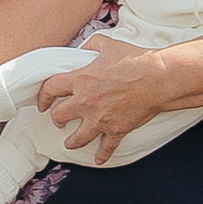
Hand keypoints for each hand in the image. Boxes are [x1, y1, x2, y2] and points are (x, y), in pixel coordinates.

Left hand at [35, 36, 167, 157]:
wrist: (158, 78)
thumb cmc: (136, 60)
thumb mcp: (108, 44)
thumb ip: (91, 45)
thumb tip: (82, 48)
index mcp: (81, 79)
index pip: (51, 89)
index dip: (43, 96)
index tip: (43, 102)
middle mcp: (86, 101)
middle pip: (59, 116)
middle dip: (57, 119)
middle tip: (58, 121)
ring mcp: (100, 118)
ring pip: (77, 138)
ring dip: (72, 142)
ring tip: (70, 143)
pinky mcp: (116, 129)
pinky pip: (106, 148)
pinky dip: (102, 155)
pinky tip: (98, 159)